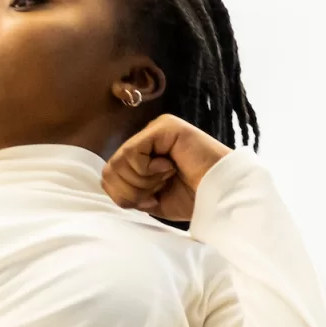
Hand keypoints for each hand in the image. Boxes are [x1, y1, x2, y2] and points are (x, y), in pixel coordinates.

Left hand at [102, 114, 231, 221]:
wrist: (219, 196)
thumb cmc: (190, 198)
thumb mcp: (149, 200)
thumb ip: (126, 190)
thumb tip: (106, 182)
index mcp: (142, 154)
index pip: (109, 177)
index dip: (125, 197)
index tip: (153, 198)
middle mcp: (147, 138)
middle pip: (109, 171)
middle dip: (132, 191)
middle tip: (160, 188)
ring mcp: (155, 129)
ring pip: (118, 163)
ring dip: (143, 181)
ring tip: (168, 176)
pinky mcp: (164, 126)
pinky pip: (132, 152)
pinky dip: (147, 170)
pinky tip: (169, 167)